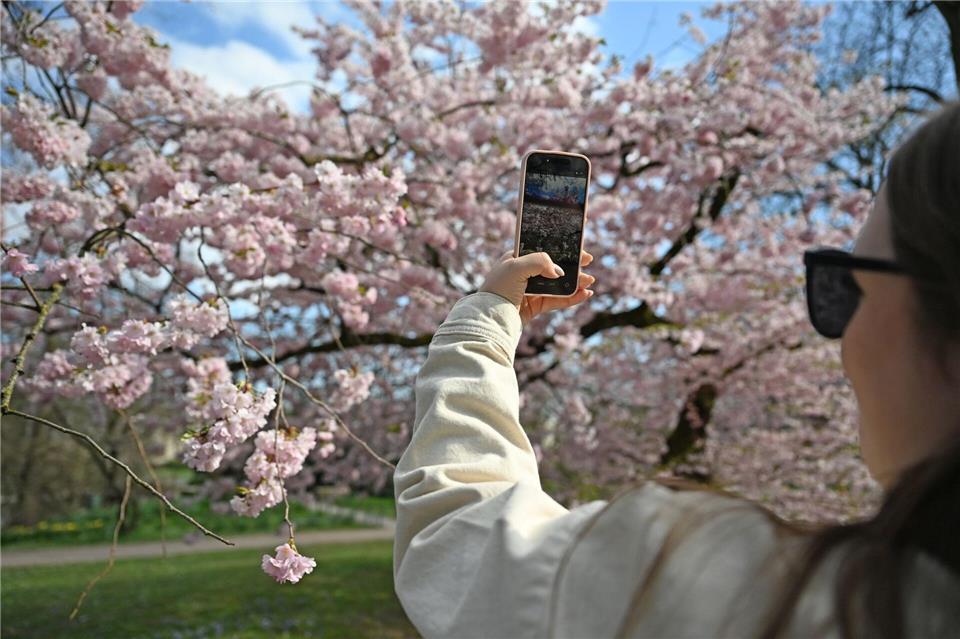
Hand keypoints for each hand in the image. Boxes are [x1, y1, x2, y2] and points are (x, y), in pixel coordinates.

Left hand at [479, 250, 595, 325]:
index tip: (577, 244)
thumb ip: (539, 262)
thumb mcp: (516, 267)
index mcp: (517, 258)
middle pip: (554, 266)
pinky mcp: (535, 306)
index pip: (543, 248)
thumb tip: (559, 271)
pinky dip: (572, 298)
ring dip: (575, 282)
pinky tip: (584, 294)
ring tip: (589, 281)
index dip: (561, 246)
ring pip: (558, 284)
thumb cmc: (498, 288)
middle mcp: (525, 273)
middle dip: (573, 264)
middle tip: (588, 260)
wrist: (489, 317)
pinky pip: (557, 301)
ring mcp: (531, 290)